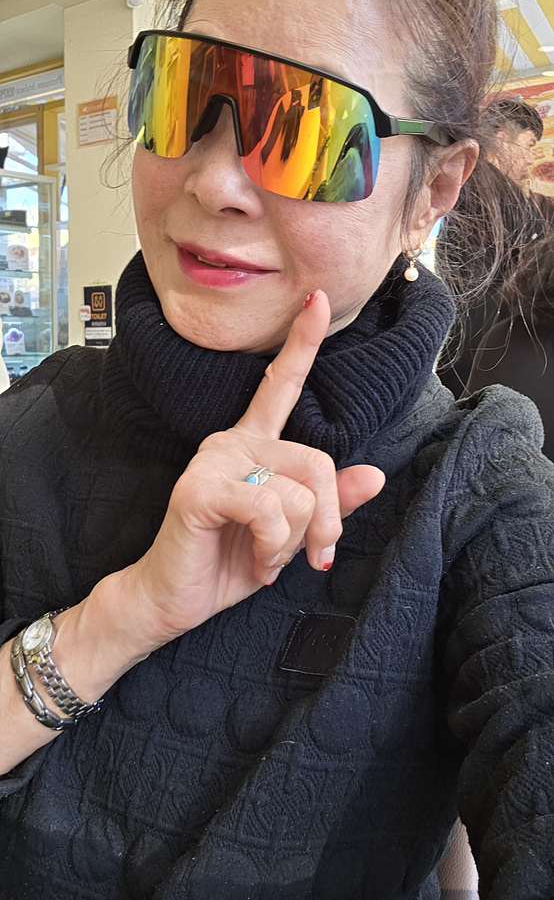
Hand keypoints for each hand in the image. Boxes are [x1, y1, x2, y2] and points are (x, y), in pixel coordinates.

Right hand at [127, 291, 384, 647]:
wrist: (174, 600)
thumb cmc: (228, 562)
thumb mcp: (293, 535)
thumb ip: (329, 504)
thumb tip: (375, 474)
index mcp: (253, 443)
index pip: (280, 384)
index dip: (303, 342)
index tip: (320, 299)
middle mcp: (233, 441)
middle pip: (318, 461)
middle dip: (327, 520)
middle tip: (311, 555)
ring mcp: (214, 460)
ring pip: (298, 491)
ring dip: (293, 543)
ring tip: (266, 557)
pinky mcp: (200, 488)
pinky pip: (269, 507)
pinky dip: (274, 546)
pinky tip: (257, 562)